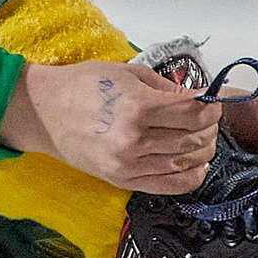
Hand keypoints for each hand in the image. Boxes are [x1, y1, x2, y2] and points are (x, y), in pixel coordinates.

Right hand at [0, 60, 220, 192]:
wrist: (45, 112)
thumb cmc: (83, 86)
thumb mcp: (128, 73)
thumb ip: (166, 88)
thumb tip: (196, 99)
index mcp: (137, 107)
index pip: (194, 113)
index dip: (211, 107)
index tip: (211, 102)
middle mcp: (135, 139)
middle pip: (193, 138)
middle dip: (209, 126)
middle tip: (207, 118)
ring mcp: (128, 164)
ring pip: (186, 162)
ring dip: (203, 149)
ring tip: (201, 137)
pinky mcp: (122, 180)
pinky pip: (168, 185)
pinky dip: (190, 177)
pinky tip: (197, 165)